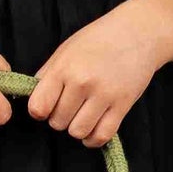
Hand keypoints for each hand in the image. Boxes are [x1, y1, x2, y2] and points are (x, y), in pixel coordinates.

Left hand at [27, 0, 172, 147]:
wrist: (138, 32)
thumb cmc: (99, 39)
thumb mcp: (66, 50)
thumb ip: (48, 74)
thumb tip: (34, 100)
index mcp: (64, 68)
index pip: (38, 107)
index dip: (40, 111)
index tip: (47, 106)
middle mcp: (82, 83)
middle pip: (57, 122)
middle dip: (60, 118)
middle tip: (70, 105)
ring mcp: (104, 95)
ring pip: (78, 132)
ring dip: (77, 128)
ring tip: (82, 115)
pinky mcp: (123, 104)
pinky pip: (101, 136)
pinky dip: (93, 139)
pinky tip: (92, 129)